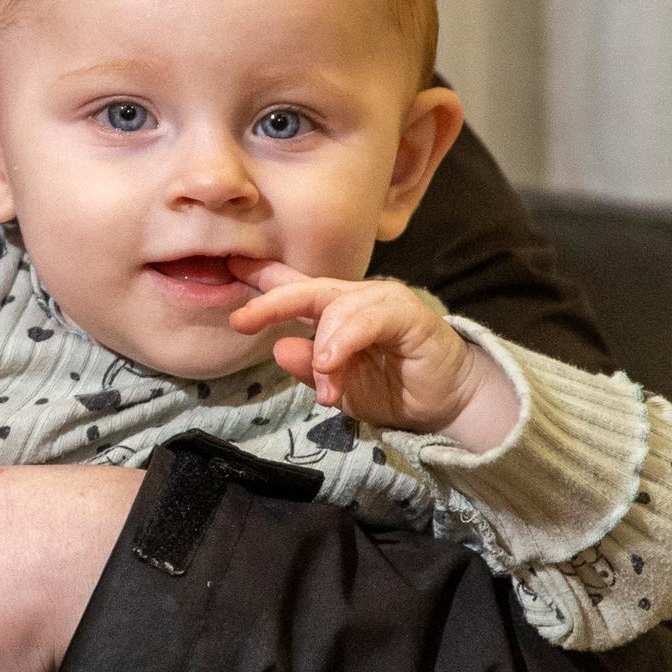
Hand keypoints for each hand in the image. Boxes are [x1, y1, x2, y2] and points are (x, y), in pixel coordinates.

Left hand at [234, 266, 521, 444]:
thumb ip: (310, 368)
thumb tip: (279, 347)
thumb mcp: (341, 387)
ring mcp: (383, 302)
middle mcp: (355, 299)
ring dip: (324, 345)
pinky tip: (335, 362)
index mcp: (333, 314)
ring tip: (325, 382)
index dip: (261, 278)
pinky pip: (370, 318)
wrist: (445, 404)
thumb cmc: (392, 390)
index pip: (294, 289)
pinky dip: (347, 339)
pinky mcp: (409, 314)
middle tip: (242, 321)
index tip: (226, 267)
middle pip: (307, 289)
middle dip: (271, 301)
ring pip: (338, 306)